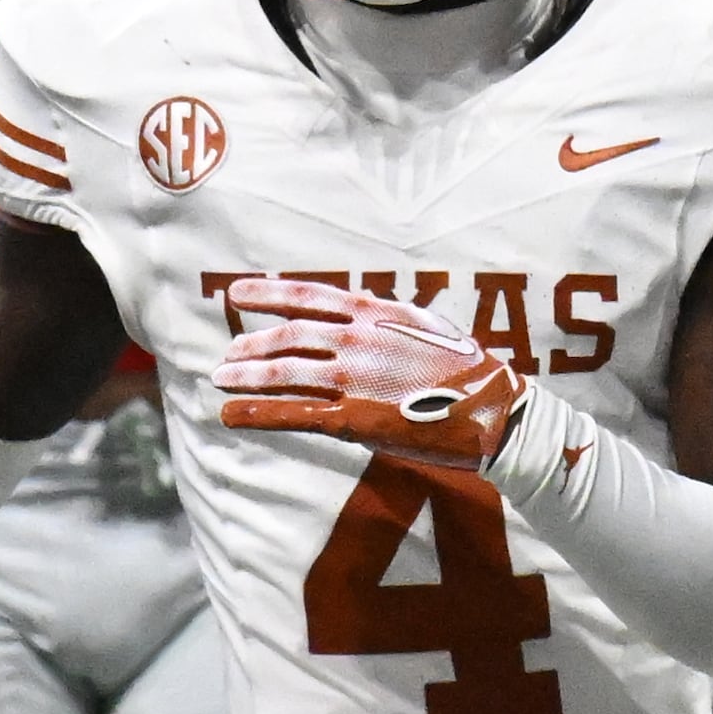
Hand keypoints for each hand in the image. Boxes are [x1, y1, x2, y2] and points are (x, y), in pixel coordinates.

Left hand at [213, 277, 520, 466]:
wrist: (492, 411)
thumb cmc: (468, 370)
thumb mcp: (426, 327)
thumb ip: (387, 319)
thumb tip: (364, 310)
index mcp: (374, 313)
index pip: (306, 296)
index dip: (266, 294)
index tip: (237, 294)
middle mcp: (356, 341)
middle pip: (287, 337)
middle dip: (251, 344)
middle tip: (229, 352)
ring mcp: (352, 380)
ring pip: (282, 374)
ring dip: (245, 376)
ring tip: (220, 379)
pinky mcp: (353, 420)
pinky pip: (293, 414)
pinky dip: (256, 414)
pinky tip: (230, 415)